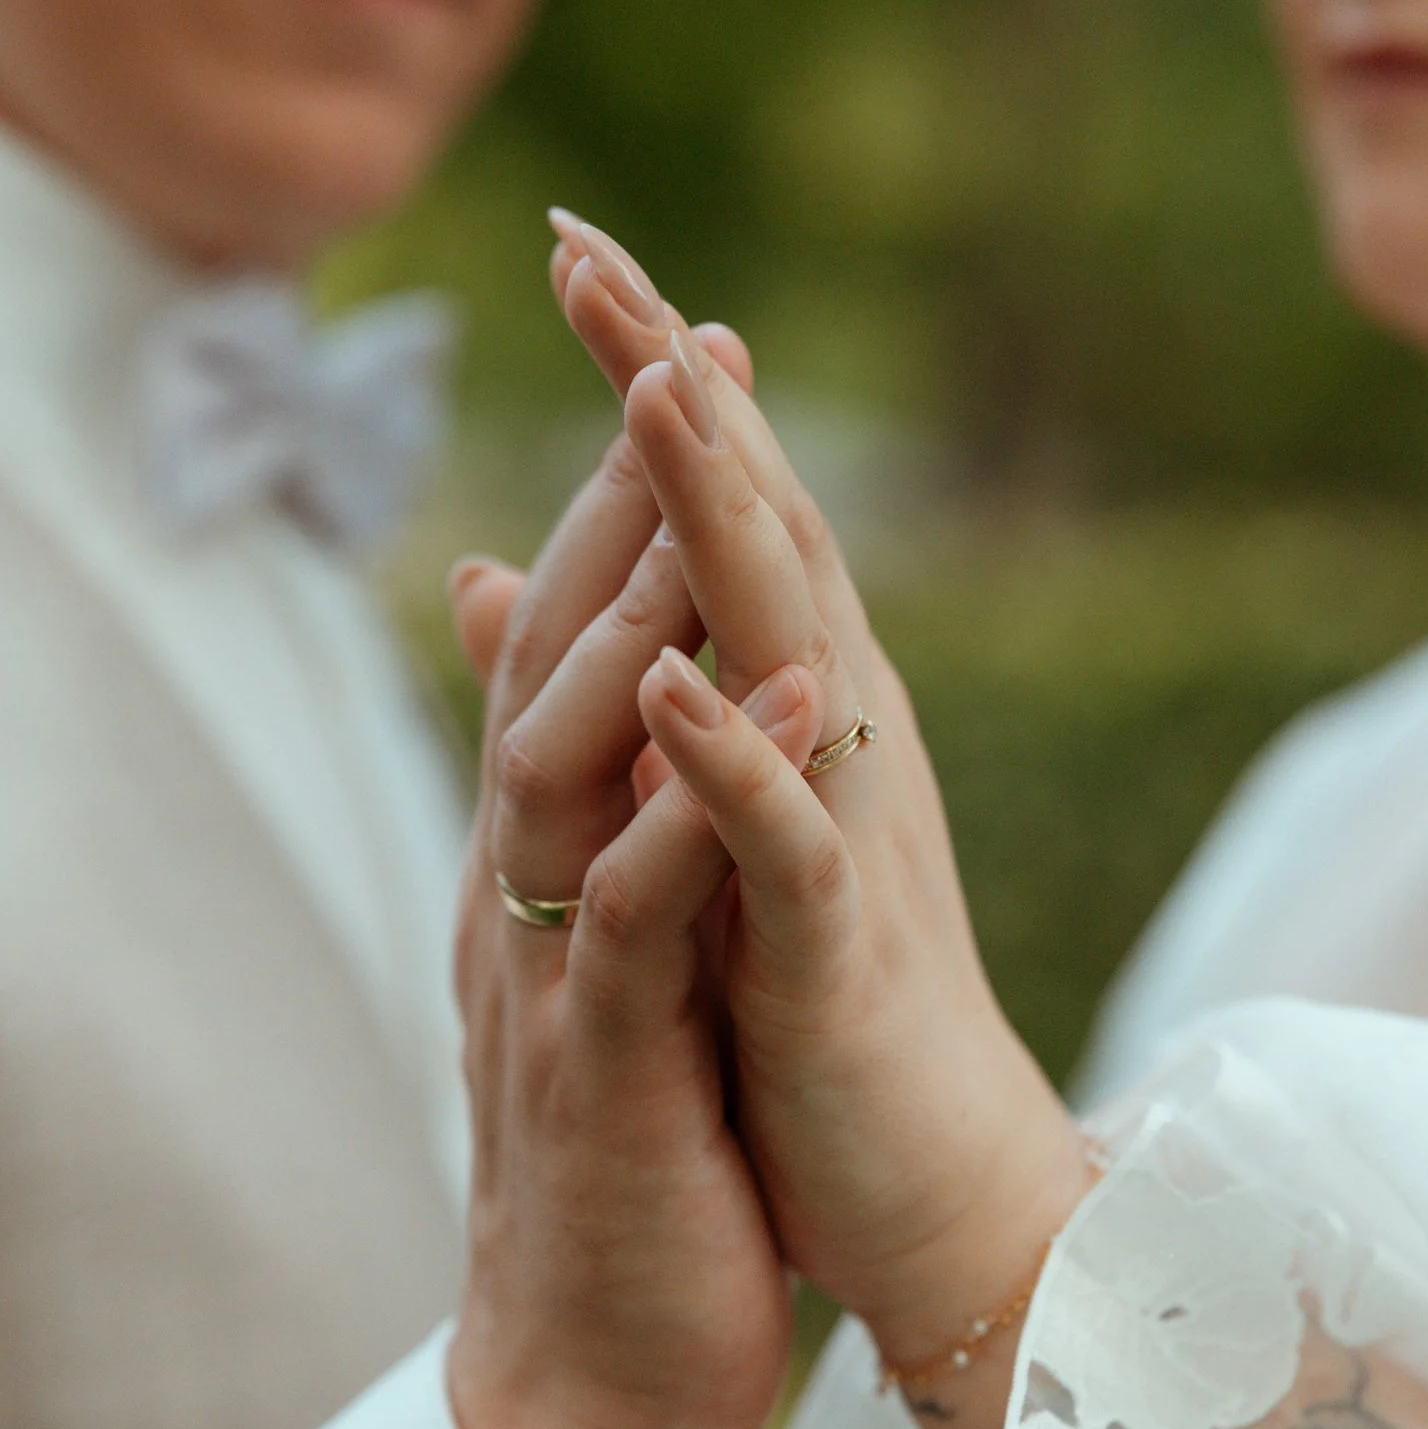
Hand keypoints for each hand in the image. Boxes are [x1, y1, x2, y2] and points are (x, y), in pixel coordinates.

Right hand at [441, 332, 824, 1428]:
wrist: (586, 1360)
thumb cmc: (625, 1150)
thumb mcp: (608, 962)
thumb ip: (597, 834)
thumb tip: (600, 742)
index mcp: (544, 862)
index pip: (574, 649)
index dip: (625, 507)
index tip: (685, 366)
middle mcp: (523, 890)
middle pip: (554, 663)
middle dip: (614, 506)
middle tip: (667, 345)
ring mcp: (548, 970)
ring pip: (566, 764)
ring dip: (630, 623)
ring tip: (694, 487)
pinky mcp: (599, 1065)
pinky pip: (639, 914)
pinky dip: (700, 806)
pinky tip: (793, 711)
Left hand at [544, 218, 1094, 1428]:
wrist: (924, 1180)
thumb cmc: (811, 1001)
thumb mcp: (701, 823)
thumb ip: (630, 686)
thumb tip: (503, 573)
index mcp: (796, 705)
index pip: (724, 509)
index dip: (653, 380)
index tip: (574, 248)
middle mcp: (836, 734)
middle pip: (759, 527)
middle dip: (674, 390)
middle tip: (590, 249)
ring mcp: (842, 834)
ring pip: (786, 647)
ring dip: (722, 518)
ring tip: (656, 390)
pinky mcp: (837, 952)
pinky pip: (783, 843)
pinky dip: (730, 762)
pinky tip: (667, 679)